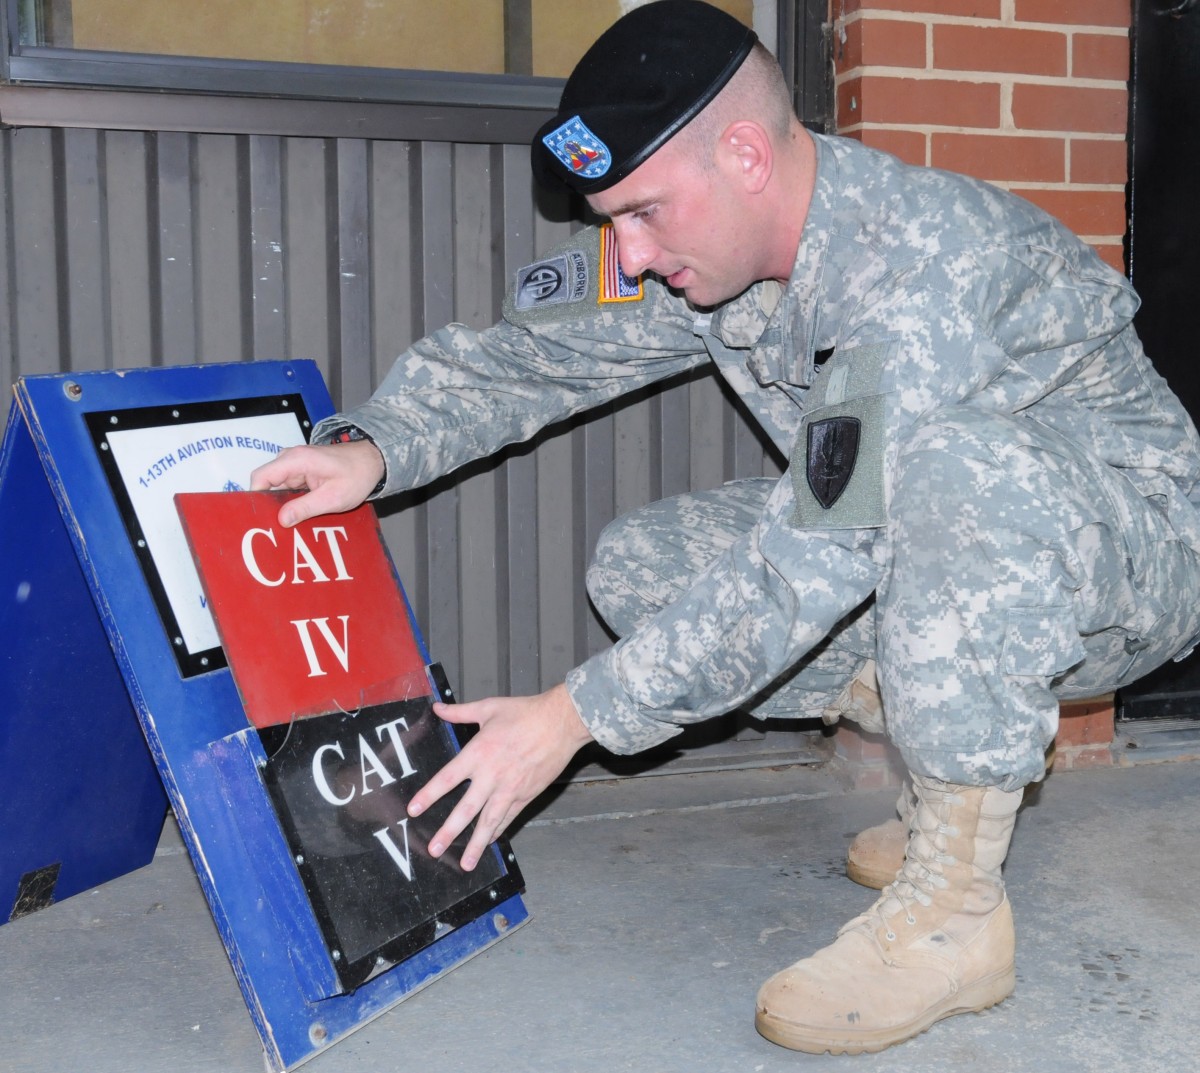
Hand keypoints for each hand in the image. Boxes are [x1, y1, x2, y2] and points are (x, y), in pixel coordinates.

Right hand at [249, 440, 384, 526]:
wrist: (373, 461)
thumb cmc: (357, 476)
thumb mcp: (333, 498)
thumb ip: (305, 508)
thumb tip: (281, 519)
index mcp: (296, 460)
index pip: (261, 477)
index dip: (255, 497)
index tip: (259, 517)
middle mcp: (291, 459)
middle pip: (267, 483)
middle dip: (269, 504)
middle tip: (274, 527)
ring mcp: (296, 465)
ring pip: (277, 487)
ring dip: (281, 504)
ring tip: (285, 525)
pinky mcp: (302, 472)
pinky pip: (288, 487)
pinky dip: (290, 500)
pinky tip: (295, 516)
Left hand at [408, 683, 594, 870]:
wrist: (561, 722)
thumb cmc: (526, 713)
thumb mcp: (489, 708)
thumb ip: (460, 712)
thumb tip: (437, 708)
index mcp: (478, 752)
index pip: (447, 779)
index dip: (429, 795)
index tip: (413, 810)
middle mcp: (491, 775)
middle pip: (465, 809)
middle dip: (448, 832)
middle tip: (434, 849)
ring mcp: (510, 788)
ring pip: (489, 821)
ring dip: (476, 844)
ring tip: (465, 864)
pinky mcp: (526, 795)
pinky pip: (508, 818)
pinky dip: (498, 831)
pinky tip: (489, 843)